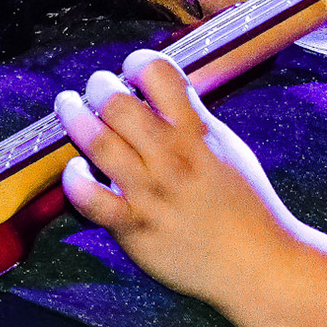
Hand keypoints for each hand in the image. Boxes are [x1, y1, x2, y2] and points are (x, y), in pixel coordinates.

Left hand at [54, 49, 300, 302]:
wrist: (257, 264)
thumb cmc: (247, 208)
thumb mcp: (228, 150)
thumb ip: (195, 122)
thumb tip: (165, 96)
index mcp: (199, 134)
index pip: (160, 73)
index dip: (138, 62)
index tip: (131, 70)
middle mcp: (172, 158)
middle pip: (117, 103)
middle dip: (98, 86)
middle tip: (96, 88)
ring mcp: (151, 193)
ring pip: (97, 142)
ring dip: (75, 117)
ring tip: (69, 107)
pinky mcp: (135, 227)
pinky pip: (89, 198)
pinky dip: (74, 178)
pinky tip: (75, 168)